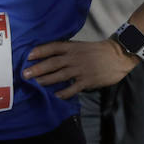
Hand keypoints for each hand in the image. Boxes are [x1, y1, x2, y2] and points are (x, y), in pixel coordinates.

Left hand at [23, 38, 138, 98]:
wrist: (118, 55)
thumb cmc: (99, 51)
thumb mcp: (82, 46)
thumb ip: (68, 51)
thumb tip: (52, 57)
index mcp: (73, 47)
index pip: (53, 47)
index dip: (40, 51)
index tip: (28, 56)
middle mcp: (75, 57)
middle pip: (53, 62)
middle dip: (38, 68)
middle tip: (25, 74)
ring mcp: (81, 69)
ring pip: (60, 75)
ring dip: (46, 80)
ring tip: (35, 84)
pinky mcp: (88, 80)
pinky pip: (73, 88)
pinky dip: (64, 93)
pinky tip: (56, 96)